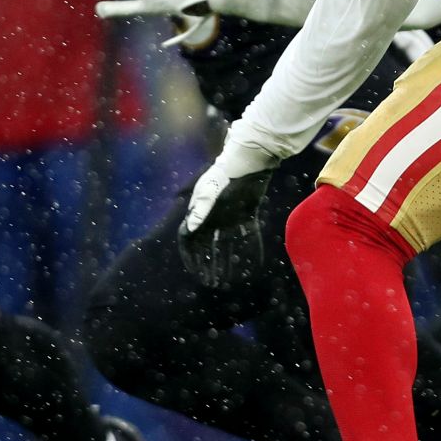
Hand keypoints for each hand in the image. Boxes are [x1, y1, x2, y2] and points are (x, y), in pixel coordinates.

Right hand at [177, 136, 278, 287]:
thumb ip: (201, 207)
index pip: (190, 239)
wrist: (251, 158)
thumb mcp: (210, 189)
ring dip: (226, 261)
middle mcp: (214, 217)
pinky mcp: (247, 214)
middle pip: (208, 246)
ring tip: (227, 279)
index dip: (190, 256)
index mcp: (200, 212)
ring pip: (227, 244)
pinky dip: (248, 249)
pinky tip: (251, 264)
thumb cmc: (226, 171)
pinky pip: (247, 236)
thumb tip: (189, 228)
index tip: (194, 272)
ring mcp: (231, 217)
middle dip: (208, 265)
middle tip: (211, 282)